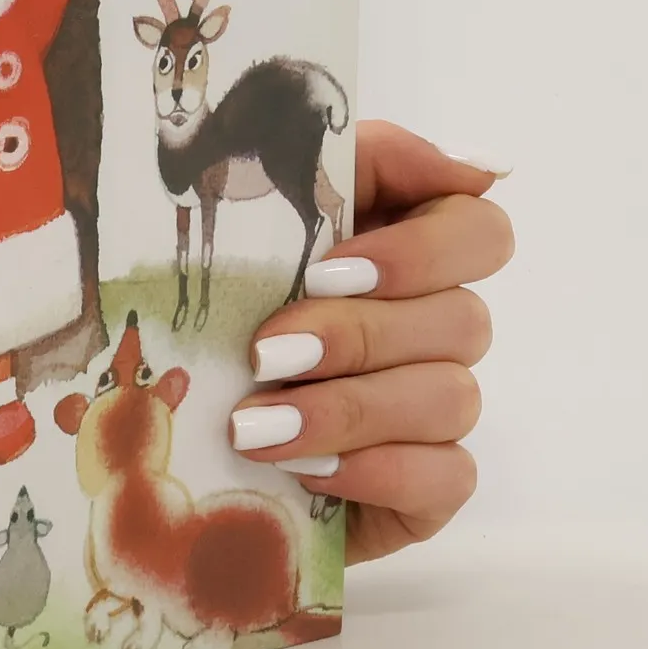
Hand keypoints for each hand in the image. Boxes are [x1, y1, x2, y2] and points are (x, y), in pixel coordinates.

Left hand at [228, 123, 512, 564]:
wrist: (166, 432)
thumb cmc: (205, 309)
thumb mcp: (240, 206)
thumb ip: (340, 160)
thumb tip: (473, 165)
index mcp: (402, 250)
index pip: (481, 232)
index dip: (423, 250)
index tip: (329, 267)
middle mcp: (435, 327)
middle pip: (464, 320)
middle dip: (357, 335)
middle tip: (265, 351)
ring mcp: (436, 411)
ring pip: (449, 398)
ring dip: (347, 408)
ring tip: (255, 426)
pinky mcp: (426, 488)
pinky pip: (445, 478)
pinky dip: (373, 472)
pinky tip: (304, 470)